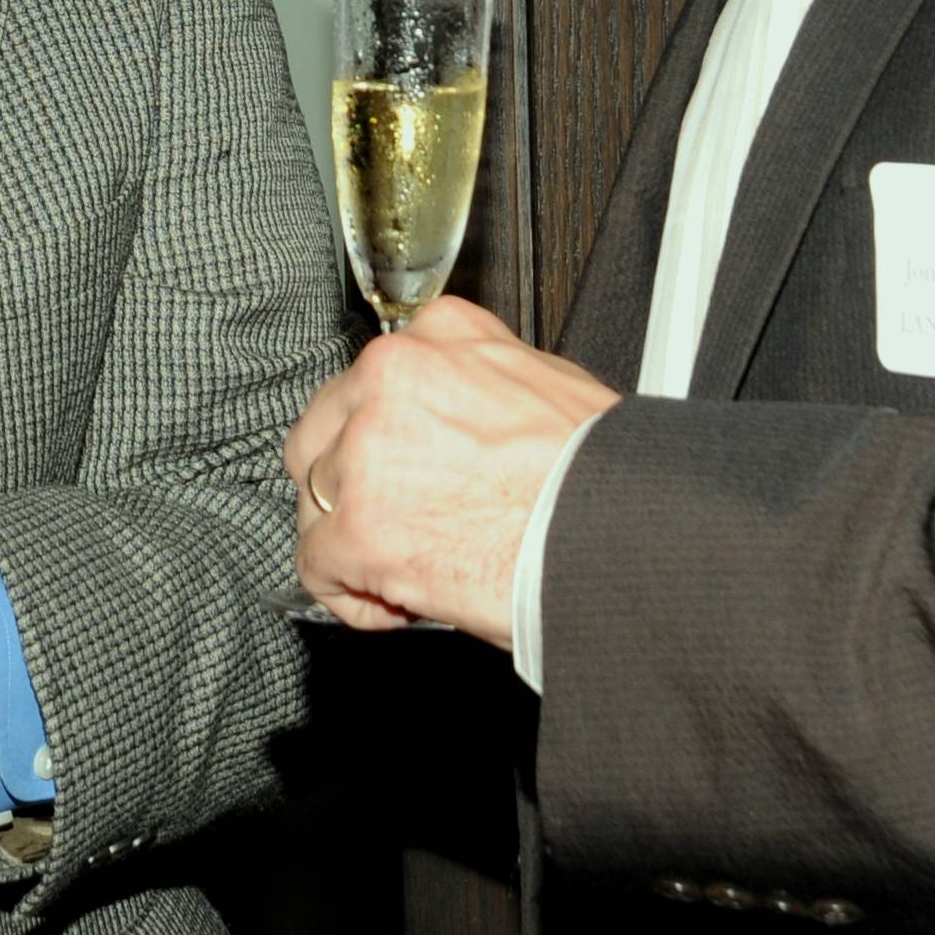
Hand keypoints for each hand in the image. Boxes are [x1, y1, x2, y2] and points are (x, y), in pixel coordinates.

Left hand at [284, 297, 620, 643]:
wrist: (620, 534)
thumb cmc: (600, 477)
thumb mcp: (543, 385)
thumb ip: (474, 390)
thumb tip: (451, 432)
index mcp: (443, 333)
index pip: (371, 382)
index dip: (384, 444)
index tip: (410, 477)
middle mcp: (394, 376)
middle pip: (321, 435)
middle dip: (349, 489)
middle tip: (398, 529)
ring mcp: (367, 448)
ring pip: (314, 501)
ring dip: (353, 543)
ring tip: (413, 569)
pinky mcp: (358, 525)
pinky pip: (318, 568)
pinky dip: (354, 597)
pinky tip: (404, 601)